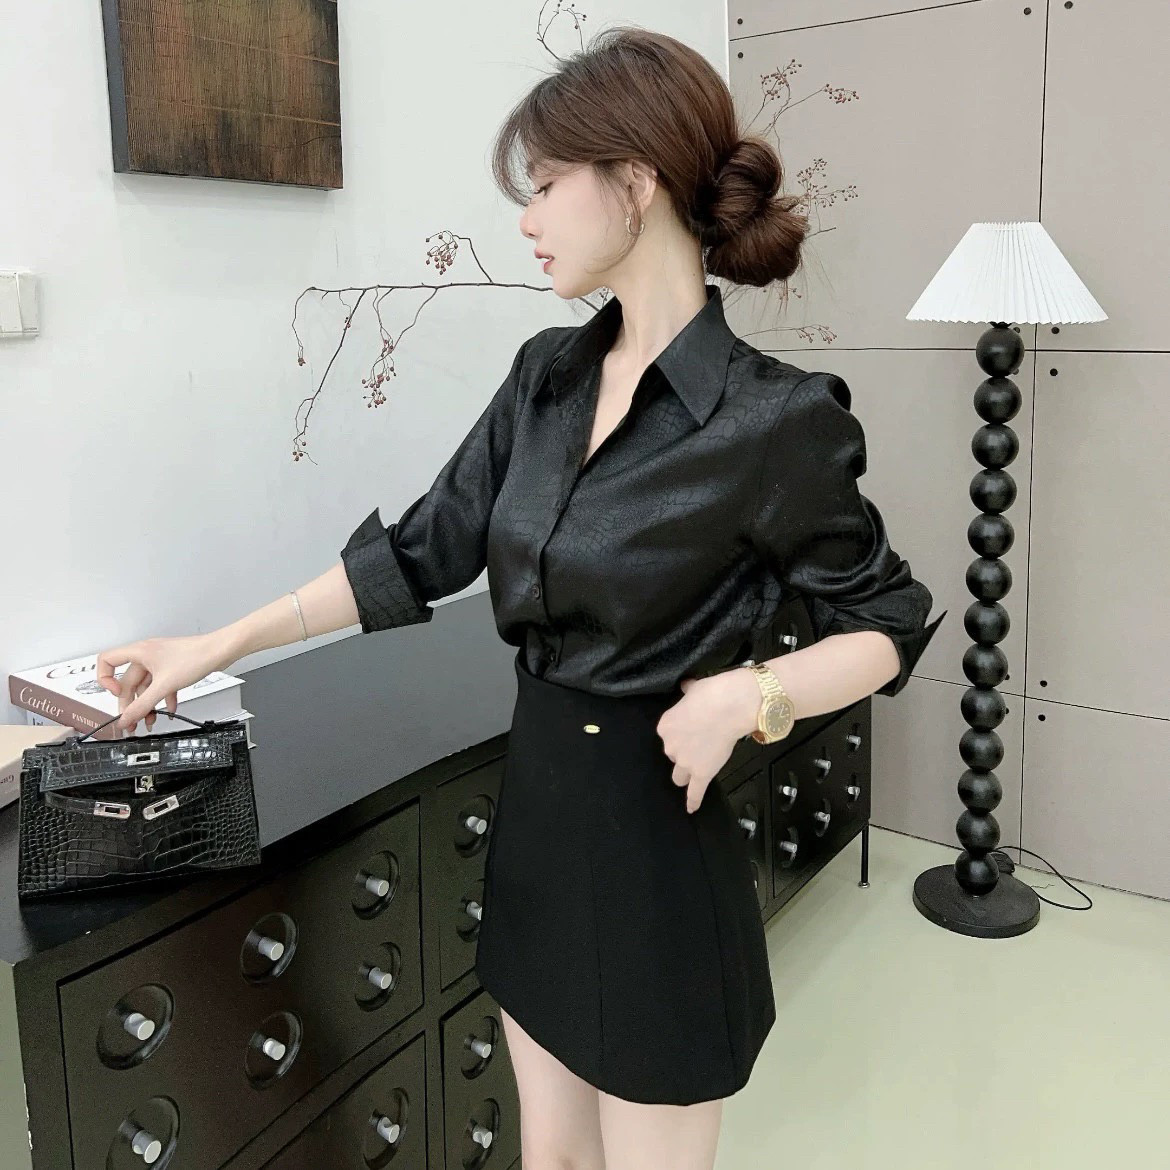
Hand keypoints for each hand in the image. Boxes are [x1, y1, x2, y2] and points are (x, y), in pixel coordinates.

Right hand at [96, 630, 236, 734]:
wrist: (219, 651)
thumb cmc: (195, 657)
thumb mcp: (164, 686)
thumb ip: (142, 705)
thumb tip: (126, 718)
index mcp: (139, 652)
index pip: (106, 660)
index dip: (105, 679)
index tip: (116, 695)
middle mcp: (146, 655)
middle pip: (128, 682)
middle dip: (130, 703)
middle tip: (132, 721)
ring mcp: (159, 661)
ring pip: (145, 686)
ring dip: (147, 704)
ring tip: (150, 720)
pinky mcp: (171, 667)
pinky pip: (160, 685)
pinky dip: (162, 698)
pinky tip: (168, 709)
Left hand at [655, 670, 756, 813]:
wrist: (730, 706)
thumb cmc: (714, 693)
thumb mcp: (694, 688)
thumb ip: (688, 693)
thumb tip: (687, 688)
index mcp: (665, 725)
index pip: (668, 735)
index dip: (680, 733)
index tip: (690, 728)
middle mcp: (671, 746)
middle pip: (673, 755)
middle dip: (683, 751)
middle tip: (698, 743)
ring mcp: (685, 762)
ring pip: (679, 775)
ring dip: (686, 773)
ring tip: (695, 770)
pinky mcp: (702, 773)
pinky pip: (695, 792)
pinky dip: (693, 801)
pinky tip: (691, 808)